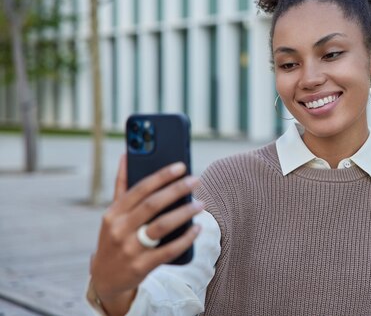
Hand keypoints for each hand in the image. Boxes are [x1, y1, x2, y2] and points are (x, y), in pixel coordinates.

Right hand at [89, 155, 202, 315]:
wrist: (106, 279)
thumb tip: (126, 155)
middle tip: (196, 180)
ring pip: (161, 226)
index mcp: (113, 213)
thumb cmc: (115, 237)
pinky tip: (197, 229)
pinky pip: (168, 250)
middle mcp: (119, 229)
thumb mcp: (113, 214)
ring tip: (200, 204)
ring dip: (184, 213)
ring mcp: (129, 249)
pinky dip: (185, 239)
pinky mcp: (141, 266)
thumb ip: (122, 186)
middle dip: (177, 190)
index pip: (140, 189)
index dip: (161, 176)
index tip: (181, 166)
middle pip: (152, 205)